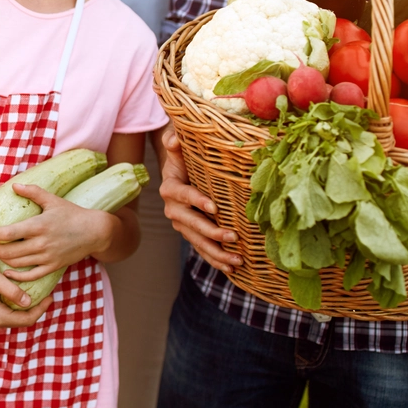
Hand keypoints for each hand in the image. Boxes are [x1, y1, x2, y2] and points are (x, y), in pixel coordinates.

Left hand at [0, 184, 115, 280]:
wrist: (94, 232)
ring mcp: (47, 257)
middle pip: (8, 251)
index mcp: (39, 226)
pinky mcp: (53, 267)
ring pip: (17, 264)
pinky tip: (7, 271)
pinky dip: (17, 276)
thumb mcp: (53, 200)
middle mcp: (41, 244)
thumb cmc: (72, 213)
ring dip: (1, 259)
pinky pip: (31, 276)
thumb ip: (33, 192)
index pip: (8, 233)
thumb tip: (14, 186)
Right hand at [0, 251, 53, 328]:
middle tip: (46, 294)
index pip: (26, 319)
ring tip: (36, 293)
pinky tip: (19, 294)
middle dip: (35, 309)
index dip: (41, 309)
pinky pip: (4, 313)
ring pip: (12, 317)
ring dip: (24, 308)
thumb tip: (29, 302)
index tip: (51, 296)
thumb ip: (12, 292)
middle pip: (20, 320)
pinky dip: (14, 306)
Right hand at [159, 126, 241, 273]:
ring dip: (217, 253)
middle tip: (232, 237)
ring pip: (198, 242)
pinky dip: (216, 261)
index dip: (197, 201)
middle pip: (191, 224)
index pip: (183, 195)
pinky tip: (232, 269)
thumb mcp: (178, 149)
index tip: (215, 208)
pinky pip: (202, 250)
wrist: (180, 173)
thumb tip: (174, 138)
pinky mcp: (190, 234)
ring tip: (237, 260)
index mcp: (170, 189)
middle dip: (211, 233)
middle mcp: (172, 209)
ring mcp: (181, 225)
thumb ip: (174, 142)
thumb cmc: (183, 158)